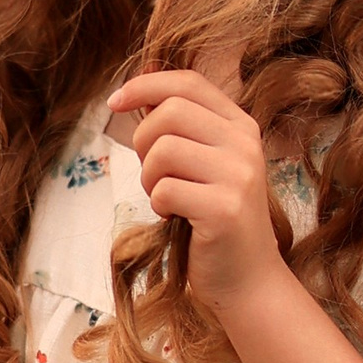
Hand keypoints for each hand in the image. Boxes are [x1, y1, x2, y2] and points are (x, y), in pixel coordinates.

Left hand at [106, 67, 283, 311]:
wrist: (247, 280)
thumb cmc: (213, 220)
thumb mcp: (205, 164)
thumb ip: (182, 128)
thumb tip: (139, 85)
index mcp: (241, 127)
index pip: (188, 83)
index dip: (145, 85)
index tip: (115, 101)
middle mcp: (246, 144)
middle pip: (170, 111)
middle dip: (143, 140)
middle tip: (151, 173)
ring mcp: (239, 176)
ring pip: (163, 149)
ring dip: (148, 177)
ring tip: (164, 198)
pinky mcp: (224, 209)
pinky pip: (164, 190)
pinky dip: (157, 205)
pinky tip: (174, 218)